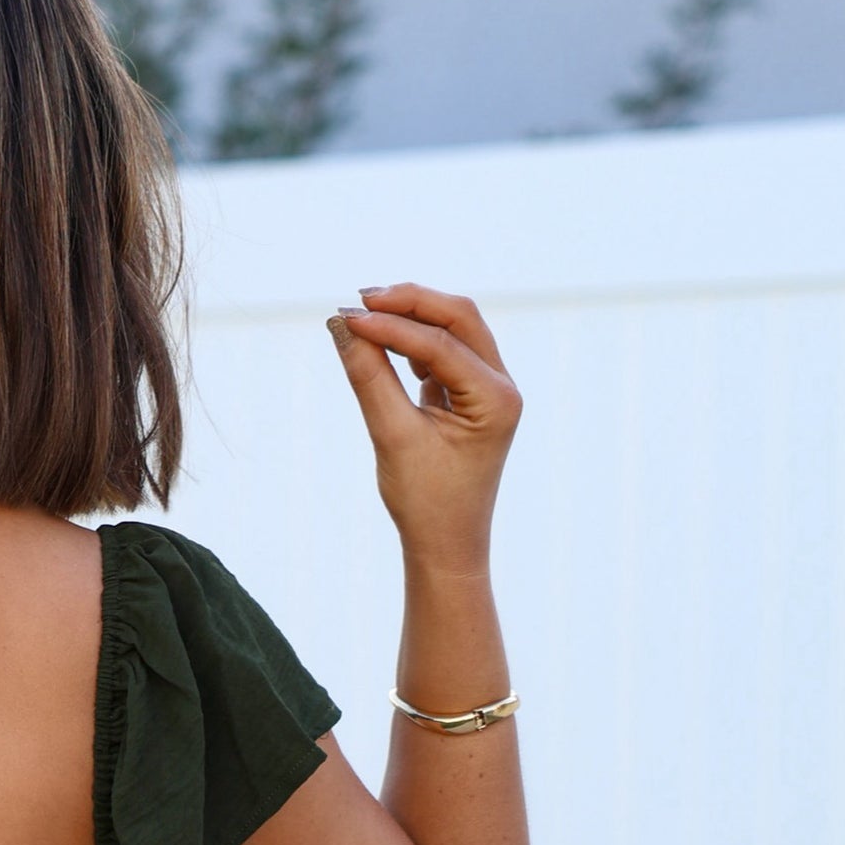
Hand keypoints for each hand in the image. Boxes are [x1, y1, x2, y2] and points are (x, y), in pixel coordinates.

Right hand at [327, 283, 520, 574]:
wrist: (445, 545)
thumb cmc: (425, 502)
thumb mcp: (392, 436)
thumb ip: (369, 377)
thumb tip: (342, 326)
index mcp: (496, 399)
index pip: (440, 344)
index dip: (391, 326)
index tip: (346, 317)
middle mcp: (502, 386)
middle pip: (459, 318)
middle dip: (410, 303)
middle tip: (360, 298)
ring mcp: (488, 389)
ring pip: (454, 329)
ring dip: (411, 317)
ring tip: (364, 315)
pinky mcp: (469, 395)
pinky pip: (443, 352)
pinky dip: (412, 341)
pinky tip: (382, 342)